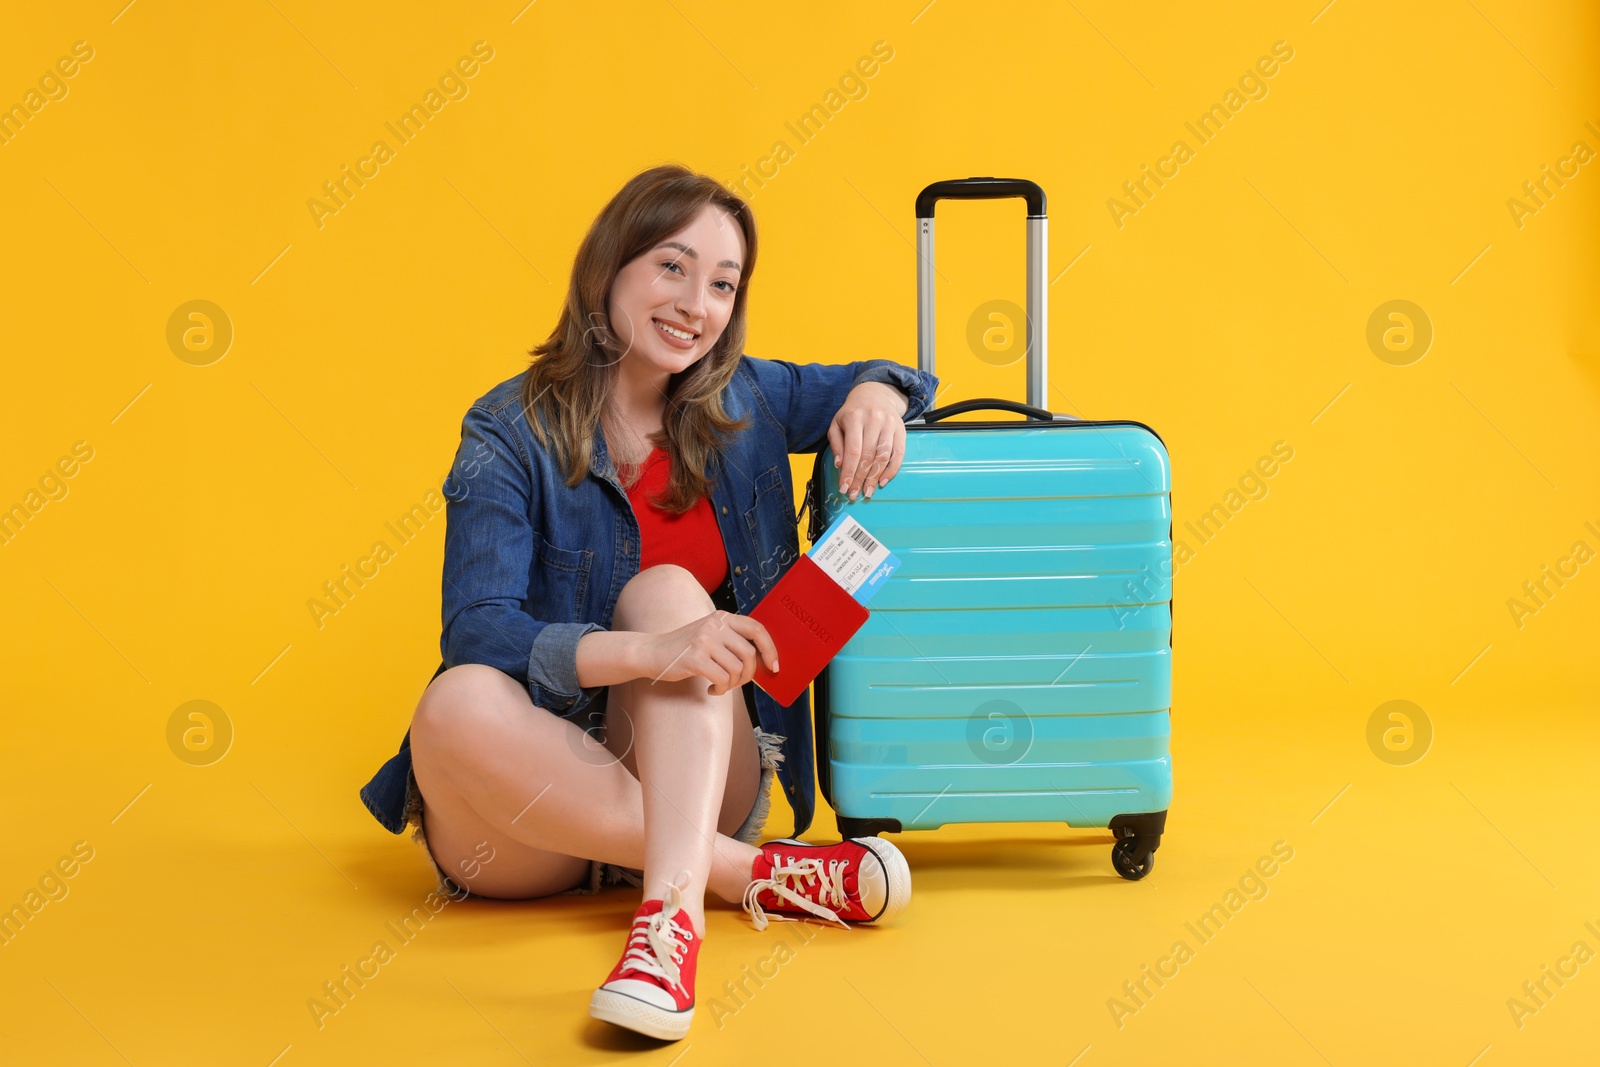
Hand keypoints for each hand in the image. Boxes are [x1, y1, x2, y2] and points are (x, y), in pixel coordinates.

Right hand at [642, 611, 778, 695]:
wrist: (651, 652)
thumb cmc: (684, 649)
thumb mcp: (709, 635)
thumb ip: (731, 640)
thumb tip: (761, 661)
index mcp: (722, 617)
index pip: (757, 628)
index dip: (770, 648)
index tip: (774, 666)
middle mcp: (715, 625)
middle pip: (749, 653)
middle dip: (749, 674)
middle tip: (738, 683)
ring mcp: (705, 640)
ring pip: (736, 668)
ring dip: (732, 684)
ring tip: (720, 685)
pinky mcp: (696, 657)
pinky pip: (722, 678)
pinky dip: (720, 689)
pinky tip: (711, 690)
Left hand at [827, 381, 908, 500]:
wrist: (875, 395)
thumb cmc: (852, 414)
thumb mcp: (837, 424)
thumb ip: (836, 444)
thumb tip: (840, 465)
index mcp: (855, 418)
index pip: (853, 451)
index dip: (849, 472)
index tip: (844, 487)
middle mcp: (874, 420)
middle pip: (868, 456)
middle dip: (861, 478)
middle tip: (855, 494)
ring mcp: (889, 425)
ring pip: (883, 456)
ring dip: (875, 477)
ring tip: (868, 491)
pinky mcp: (901, 430)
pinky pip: (899, 454)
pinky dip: (891, 470)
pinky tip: (883, 481)